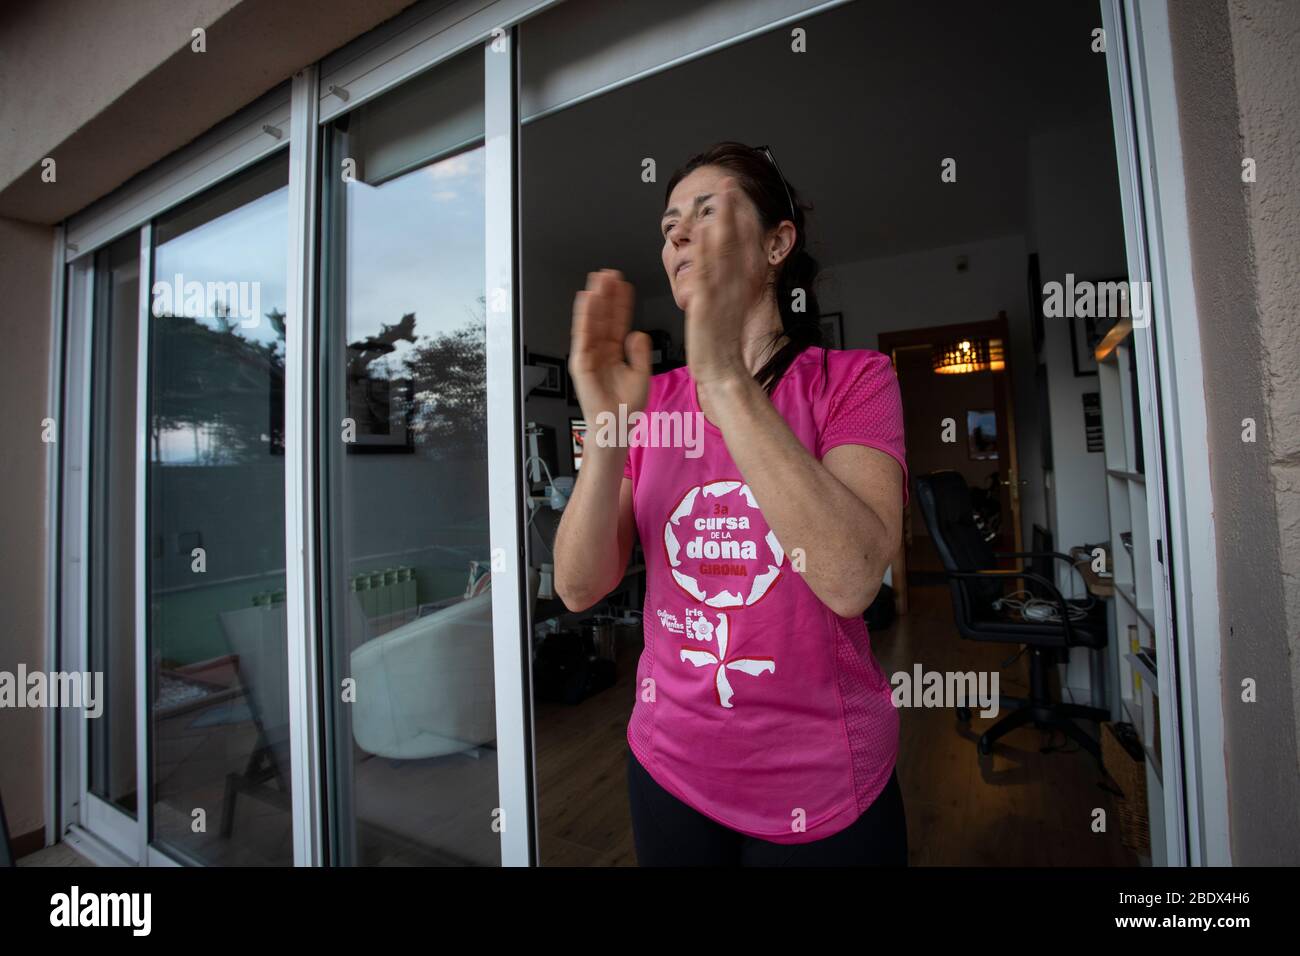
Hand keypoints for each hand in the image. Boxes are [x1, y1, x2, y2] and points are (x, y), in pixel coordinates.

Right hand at [568, 269, 651, 424]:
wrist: (615, 426)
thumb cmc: (625, 407)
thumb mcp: (642, 375)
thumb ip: (641, 353)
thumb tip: (637, 333)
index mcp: (616, 352)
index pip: (618, 321)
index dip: (621, 303)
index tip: (624, 285)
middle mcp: (602, 351)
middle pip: (604, 317)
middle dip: (606, 295)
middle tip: (609, 274)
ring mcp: (590, 355)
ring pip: (592, 322)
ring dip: (594, 300)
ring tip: (598, 281)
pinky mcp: (581, 362)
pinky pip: (582, 335)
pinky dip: (584, 318)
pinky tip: (587, 301)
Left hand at [684, 177, 751, 388]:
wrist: (723, 368)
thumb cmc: (722, 340)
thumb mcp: (730, 303)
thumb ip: (730, 280)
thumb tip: (725, 259)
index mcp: (739, 283)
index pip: (742, 243)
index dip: (739, 216)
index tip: (735, 192)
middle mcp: (734, 285)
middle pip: (735, 240)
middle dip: (732, 210)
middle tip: (729, 184)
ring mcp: (722, 293)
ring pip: (723, 252)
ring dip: (722, 223)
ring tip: (719, 199)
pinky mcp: (706, 305)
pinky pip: (707, 275)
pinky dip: (707, 254)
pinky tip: (704, 236)